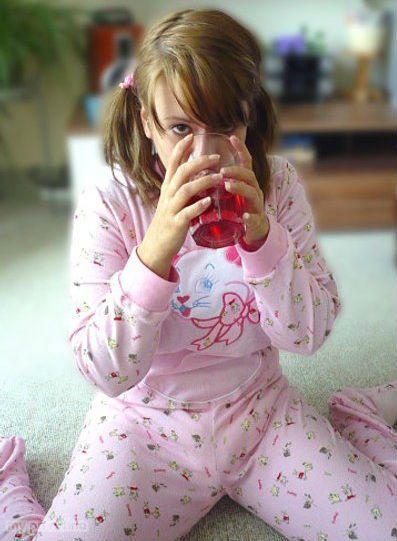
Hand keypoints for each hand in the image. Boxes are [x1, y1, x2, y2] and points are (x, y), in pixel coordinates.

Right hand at [140, 133, 221, 262]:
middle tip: (216, 157)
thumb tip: (194, 170)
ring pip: (186, 190)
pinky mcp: (176, 223)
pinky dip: (198, 206)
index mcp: (168, 188)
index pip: (172, 163)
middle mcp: (168, 195)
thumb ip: (182, 185)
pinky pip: (187, 212)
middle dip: (198, 162)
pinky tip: (209, 201)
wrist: (157, 245)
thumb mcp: (172, 199)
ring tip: (218, 177)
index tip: (191, 136)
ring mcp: (171, 209)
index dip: (180, 149)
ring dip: (202, 182)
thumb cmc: (168, 221)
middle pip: (181, 173)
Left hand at [222, 135, 268, 246]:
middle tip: (222, 170)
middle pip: (249, 176)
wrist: (254, 232)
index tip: (231, 137)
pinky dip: (250, 217)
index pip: (246, 162)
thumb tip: (202, 167)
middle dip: (236, 171)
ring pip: (252, 193)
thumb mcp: (231, 193)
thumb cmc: (239, 209)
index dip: (241, 149)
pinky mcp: (256, 221)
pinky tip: (243, 216)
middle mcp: (254, 191)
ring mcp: (256, 206)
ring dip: (240, 188)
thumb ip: (222, 181)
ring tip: (228, 186)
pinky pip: (254, 218)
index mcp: (247, 183)